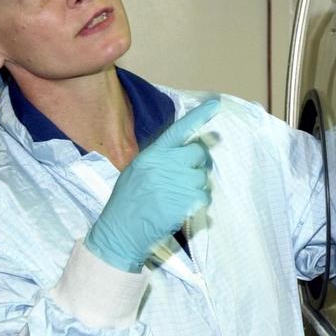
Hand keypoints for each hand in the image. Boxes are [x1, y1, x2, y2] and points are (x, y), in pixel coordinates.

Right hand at [84, 99, 220, 271]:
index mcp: (152, 155)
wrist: (120, 231)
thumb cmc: (127, 202)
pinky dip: (198, 202)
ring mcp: (176, 183)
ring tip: (176, 196)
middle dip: (197, 162)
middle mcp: (165, 165)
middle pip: (198, 153)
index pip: (178, 130)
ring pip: (203, 177)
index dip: (198, 116)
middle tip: (185, 175)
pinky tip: (181, 207)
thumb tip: (184, 153)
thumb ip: (159, 159)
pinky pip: (204, 196)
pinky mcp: (185, 202)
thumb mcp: (136, 171)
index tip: (215, 104)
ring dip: (196, 186)